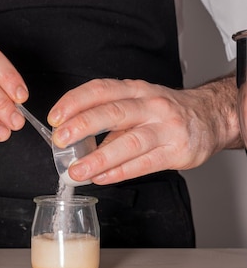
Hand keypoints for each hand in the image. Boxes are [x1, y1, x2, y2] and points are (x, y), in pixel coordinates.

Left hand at [48, 77, 239, 184]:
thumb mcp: (139, 102)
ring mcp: (166, 128)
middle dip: (83, 126)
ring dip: (99, 158)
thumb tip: (75, 137)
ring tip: (77, 171)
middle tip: (60, 140)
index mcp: (136, 90)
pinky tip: (102, 178)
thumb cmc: (167, 111)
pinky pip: (144, 163)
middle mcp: (151, 105)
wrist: (212, 118)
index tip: (56, 117)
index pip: (102, 90)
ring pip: (128, 142)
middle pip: (114, 112)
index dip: (75, 101)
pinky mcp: (176, 152)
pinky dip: (120, 172)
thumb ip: (110, 117)